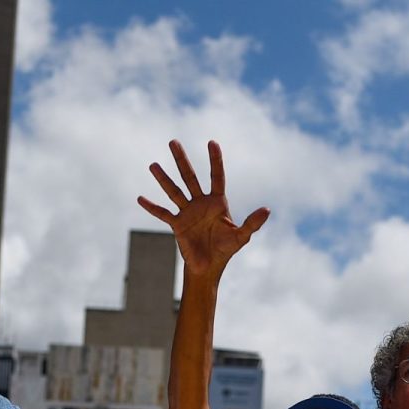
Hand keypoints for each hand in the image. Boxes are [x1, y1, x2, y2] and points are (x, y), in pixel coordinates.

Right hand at [137, 140, 269, 279]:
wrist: (209, 267)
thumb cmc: (226, 250)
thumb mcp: (241, 237)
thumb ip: (252, 223)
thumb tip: (267, 210)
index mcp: (217, 202)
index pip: (216, 176)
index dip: (215, 160)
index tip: (212, 142)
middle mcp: (200, 203)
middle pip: (190, 176)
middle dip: (181, 159)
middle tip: (173, 141)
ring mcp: (187, 212)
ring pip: (174, 191)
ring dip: (163, 179)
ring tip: (152, 165)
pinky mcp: (177, 224)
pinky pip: (162, 213)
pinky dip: (151, 207)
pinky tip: (140, 198)